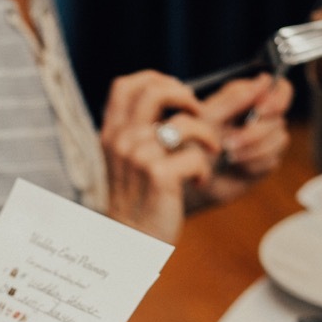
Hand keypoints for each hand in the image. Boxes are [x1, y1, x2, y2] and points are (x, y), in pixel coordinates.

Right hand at [100, 70, 219, 242]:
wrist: (128, 242)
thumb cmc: (135, 201)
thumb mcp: (126, 160)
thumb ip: (137, 132)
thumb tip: (169, 101)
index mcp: (112, 133)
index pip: (125, 85)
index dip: (155, 79)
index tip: (175, 95)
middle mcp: (122, 140)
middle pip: (155, 90)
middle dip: (186, 96)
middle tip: (198, 114)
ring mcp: (139, 157)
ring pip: (184, 123)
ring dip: (207, 136)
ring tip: (210, 152)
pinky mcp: (159, 176)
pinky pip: (195, 157)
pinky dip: (204, 169)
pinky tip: (198, 181)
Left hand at [194, 74, 292, 205]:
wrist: (189, 176)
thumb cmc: (194, 142)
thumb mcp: (209, 116)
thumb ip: (236, 97)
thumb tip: (265, 79)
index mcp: (249, 100)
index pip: (280, 90)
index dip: (278, 98)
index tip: (261, 110)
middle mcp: (261, 118)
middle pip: (279, 117)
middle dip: (254, 132)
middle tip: (229, 142)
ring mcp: (265, 141)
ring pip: (279, 139)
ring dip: (252, 148)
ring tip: (229, 155)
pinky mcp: (266, 163)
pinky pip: (272, 159)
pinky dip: (252, 162)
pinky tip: (236, 165)